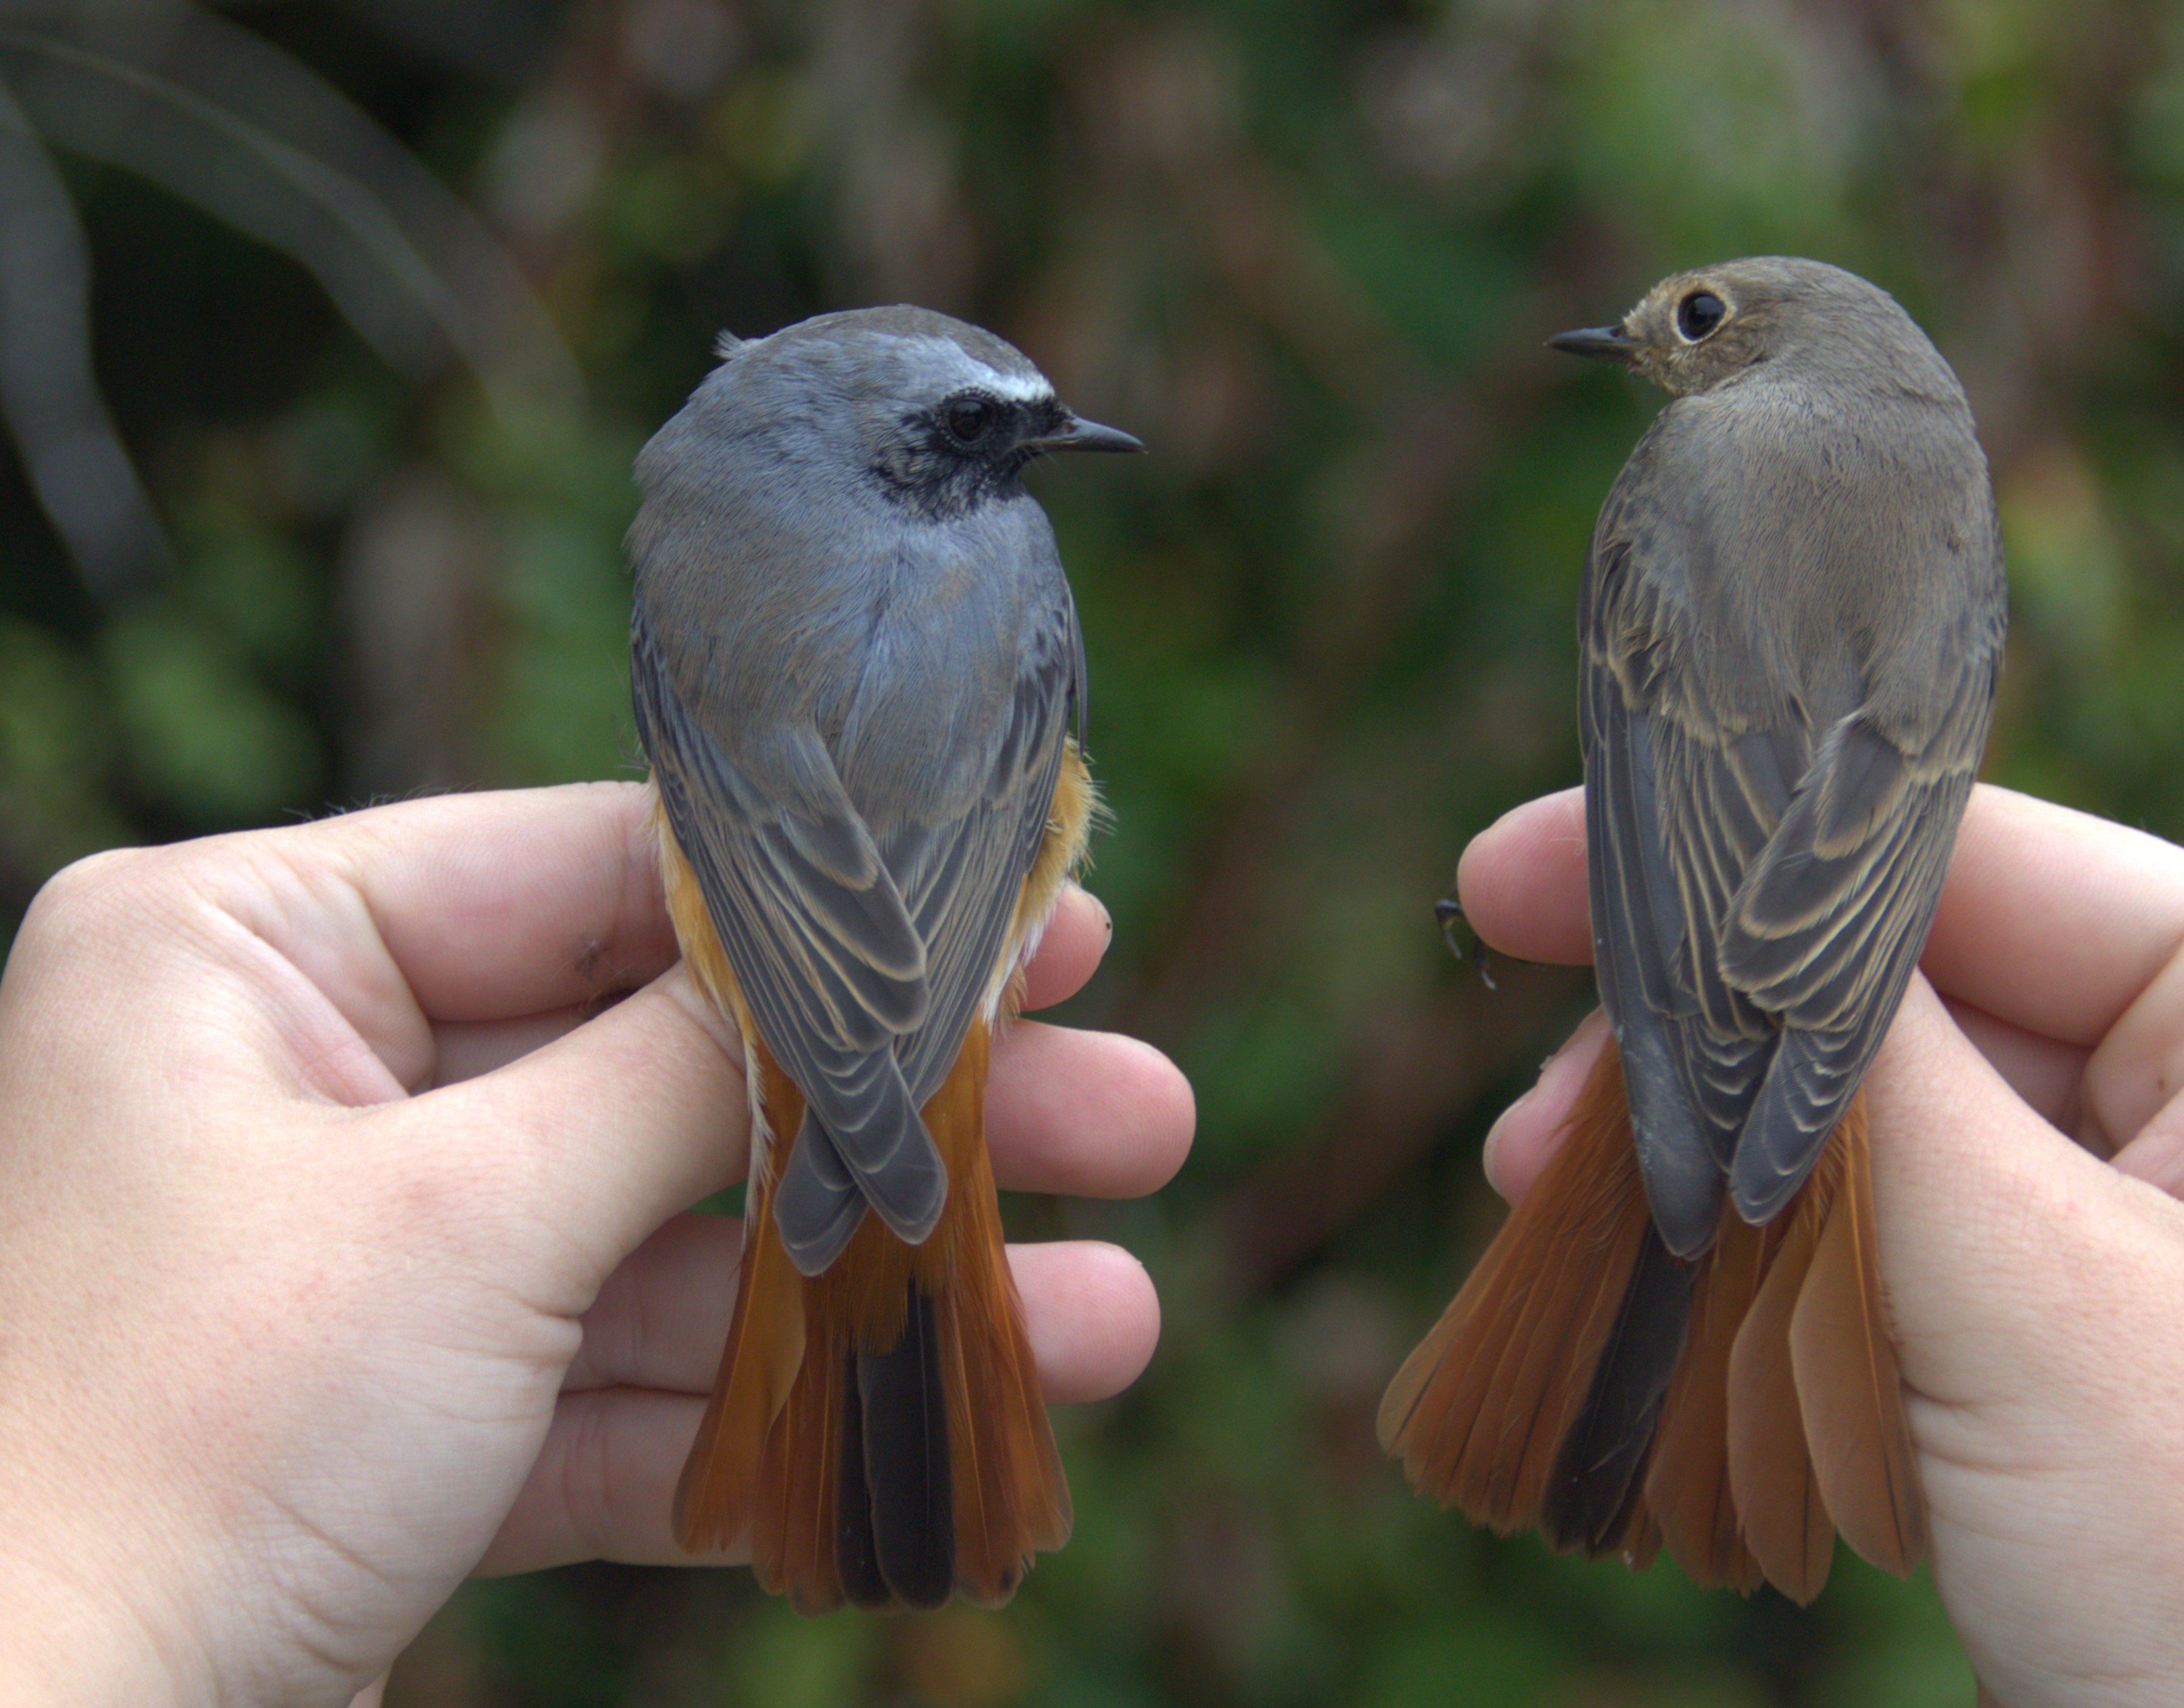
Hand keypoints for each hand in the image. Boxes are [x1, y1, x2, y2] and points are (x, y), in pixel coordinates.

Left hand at [0, 784, 1190, 1707]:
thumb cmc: (174, 1453)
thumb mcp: (463, 1221)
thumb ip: (680, 1078)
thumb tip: (858, 978)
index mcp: (241, 950)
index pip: (597, 875)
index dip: (832, 905)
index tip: (1033, 918)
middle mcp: (295, 1080)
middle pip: (666, 1070)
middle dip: (898, 1123)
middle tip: (1128, 1115)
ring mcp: (357, 1259)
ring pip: (667, 1247)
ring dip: (874, 1293)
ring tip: (1102, 1319)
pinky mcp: (399, 1420)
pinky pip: (613, 1390)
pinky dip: (763, 1422)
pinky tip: (938, 1431)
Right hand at [1463, 783, 2183, 1705]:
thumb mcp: (2034, 1294)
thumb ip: (1864, 1084)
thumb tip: (1698, 929)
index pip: (1979, 872)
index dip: (1742, 868)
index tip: (1528, 873)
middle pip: (1920, 1001)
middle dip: (1716, 1050)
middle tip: (1537, 1106)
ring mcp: (2173, 1234)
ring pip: (1895, 1136)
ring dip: (1726, 1168)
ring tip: (1557, 1199)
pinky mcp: (2097, 1354)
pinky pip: (1908, 1257)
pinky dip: (1778, 1266)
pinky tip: (1659, 1284)